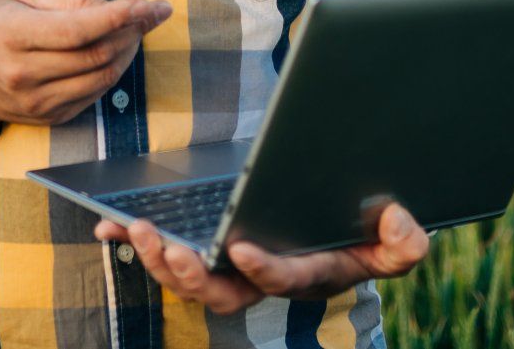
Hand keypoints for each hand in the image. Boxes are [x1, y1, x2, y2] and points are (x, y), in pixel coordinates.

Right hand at [0, 0, 170, 126]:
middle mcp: (23, 74)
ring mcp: (37, 102)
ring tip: (135, 30)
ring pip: (102, 79)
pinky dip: (112, 71)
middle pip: (96, 56)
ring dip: (128, 53)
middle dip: (132, 32)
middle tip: (149, 13)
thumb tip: (114, 9)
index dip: (119, 17)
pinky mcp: (50, 118)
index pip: (77, 31)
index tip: (151, 5)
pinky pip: (95, 95)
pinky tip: (114, 52)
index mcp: (13, 35)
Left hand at [92, 201, 429, 314]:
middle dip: (188, 273)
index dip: (262, 269)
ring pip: (185, 276)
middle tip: (166, 245)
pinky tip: (109, 224)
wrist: (340, 226)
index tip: (242, 249)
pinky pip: (165, 251)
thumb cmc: (366, 235)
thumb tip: (398, 223)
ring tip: (135, 228)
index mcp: (302, 274)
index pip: (280, 279)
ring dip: (156, 257)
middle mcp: (258, 278)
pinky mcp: (203, 248)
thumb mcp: (396, 240)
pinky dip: (134, 241)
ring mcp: (226, 268)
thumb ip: (404, 242)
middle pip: (216, 291)